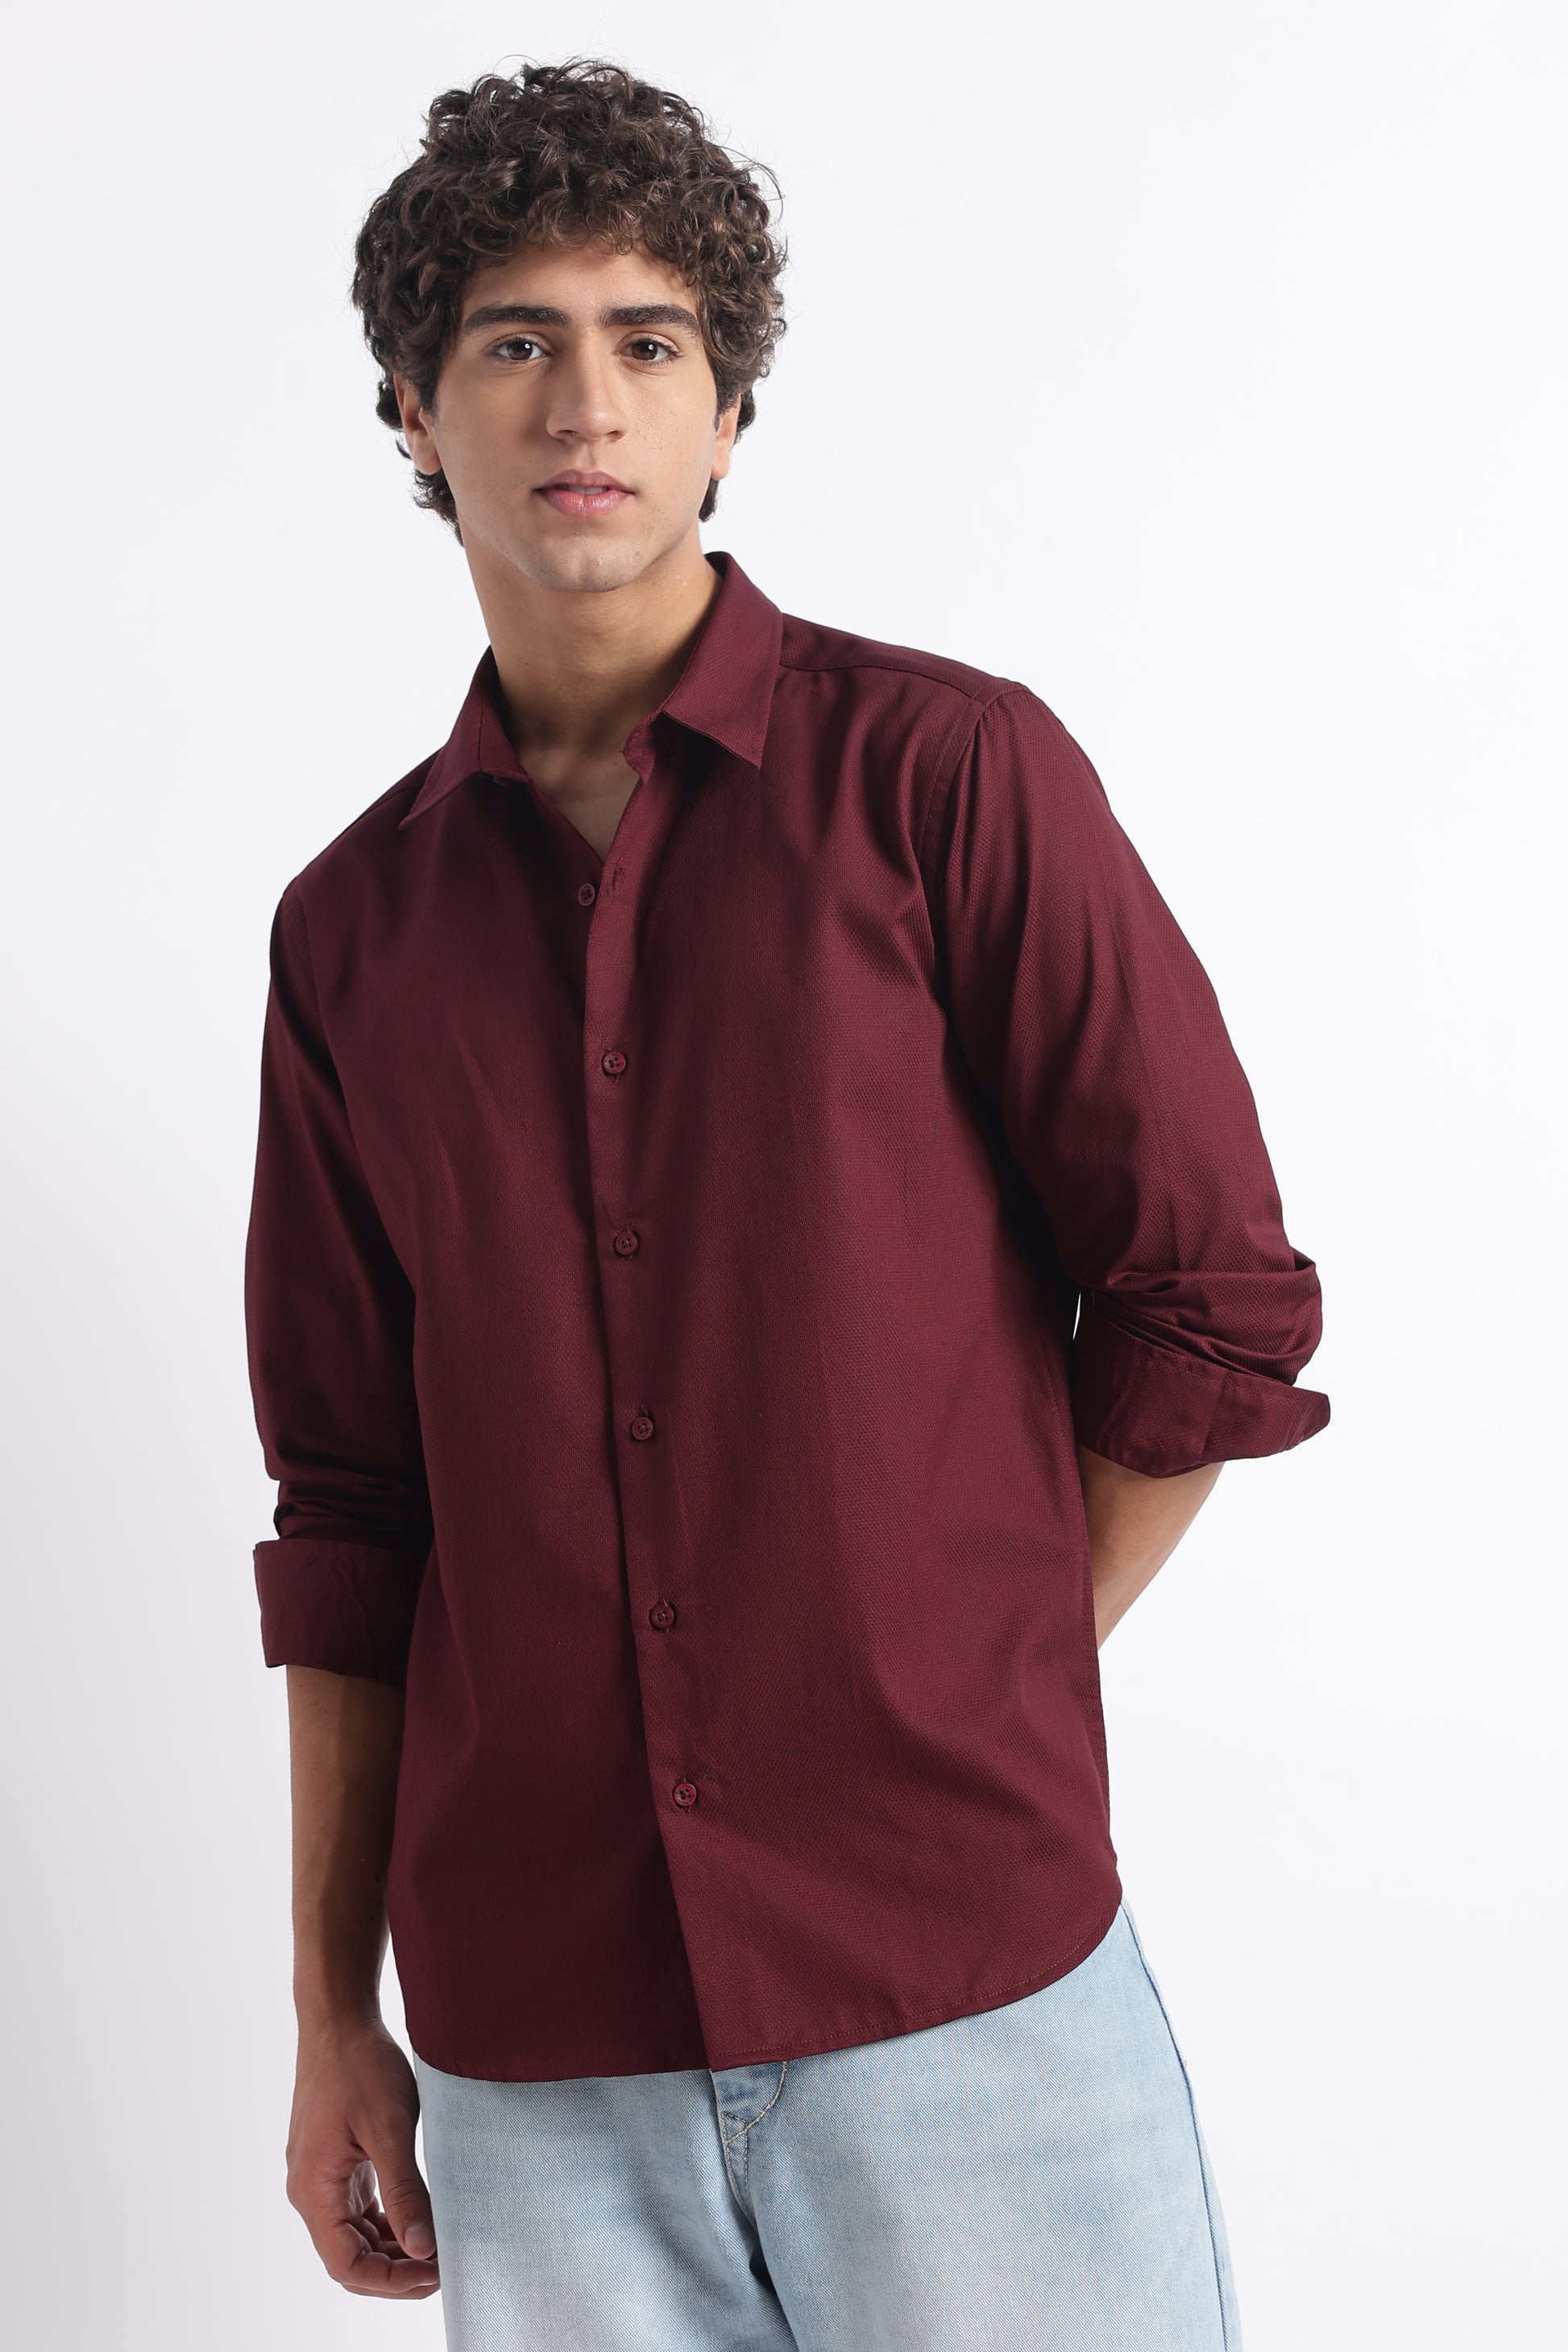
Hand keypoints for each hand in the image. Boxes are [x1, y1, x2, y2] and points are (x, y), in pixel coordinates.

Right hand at [287, 2016, 439, 2298]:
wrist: (340, 2020)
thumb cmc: (360, 2065)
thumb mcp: (388, 2128)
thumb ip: (404, 2191)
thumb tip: (422, 2248)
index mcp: (314, 2190)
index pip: (346, 2265)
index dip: (390, 2281)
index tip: (435, 2273)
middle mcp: (311, 2192)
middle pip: (350, 2258)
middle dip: (396, 2271)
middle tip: (446, 2265)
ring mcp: (323, 2178)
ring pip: (356, 2237)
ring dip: (395, 2249)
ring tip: (440, 2246)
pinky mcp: (337, 2163)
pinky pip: (360, 2210)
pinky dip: (389, 2223)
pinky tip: (421, 2220)